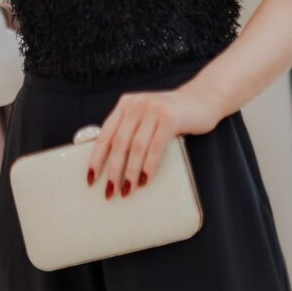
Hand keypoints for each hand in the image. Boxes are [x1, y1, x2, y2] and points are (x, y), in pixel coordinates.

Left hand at [85, 85, 217, 198]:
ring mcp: (153, 110)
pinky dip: (149, 167)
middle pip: (119, 143)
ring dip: (130, 172)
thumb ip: (130, 130)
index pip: (105, 134)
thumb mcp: (145, 116)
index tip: (91, 178)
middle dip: (113, 170)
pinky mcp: (169, 118)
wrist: (200, 99)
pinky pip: (155, 147)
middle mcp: (136, 104)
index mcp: (125, 104)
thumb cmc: (170, 114)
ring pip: (136, 147)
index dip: (97, 158)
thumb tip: (112, 163)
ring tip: (128, 190)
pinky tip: (145, 180)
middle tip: (111, 191)